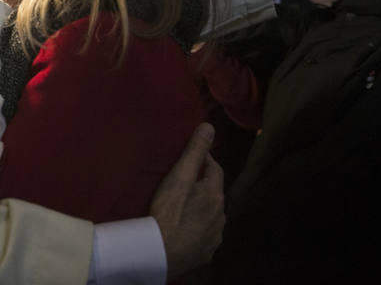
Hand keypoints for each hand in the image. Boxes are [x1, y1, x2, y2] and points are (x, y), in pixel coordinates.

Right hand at [149, 123, 224, 279]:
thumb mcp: (179, 176)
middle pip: (213, 193)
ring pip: (210, 216)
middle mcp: (220, 216)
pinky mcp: (205, 253)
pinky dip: (196, 229)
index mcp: (215, 195)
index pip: (215, 169)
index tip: (188, 158)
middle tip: (181, 182)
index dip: (203, 160)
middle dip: (201, 185)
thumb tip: (209, 127)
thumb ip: (194, 152)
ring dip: (200, 208)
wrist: (160, 252)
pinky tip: (183, 228)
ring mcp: (214, 237)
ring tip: (180, 206)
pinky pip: (203, 235)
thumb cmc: (168, 211)